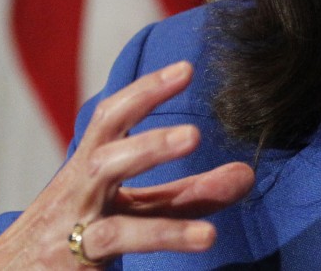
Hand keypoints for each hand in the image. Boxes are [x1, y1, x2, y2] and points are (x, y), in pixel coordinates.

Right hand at [0, 61, 254, 268]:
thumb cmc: (76, 238)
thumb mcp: (132, 213)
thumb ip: (188, 196)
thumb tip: (247, 174)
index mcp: (88, 166)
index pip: (112, 119)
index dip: (146, 91)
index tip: (185, 68)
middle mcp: (78, 187)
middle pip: (106, 149)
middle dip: (148, 134)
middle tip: (195, 131)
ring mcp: (73, 222)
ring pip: (109, 189)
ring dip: (150, 167)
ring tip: (194, 147)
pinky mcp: (75, 257)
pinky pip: (120, 240)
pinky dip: (165, 235)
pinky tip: (206, 236)